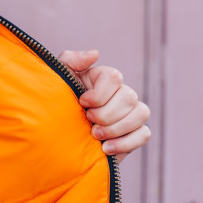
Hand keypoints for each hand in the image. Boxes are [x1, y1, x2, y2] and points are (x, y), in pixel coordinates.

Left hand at [58, 49, 150, 163]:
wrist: (57, 137)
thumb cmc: (57, 103)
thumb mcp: (58, 79)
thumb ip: (71, 61)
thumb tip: (95, 54)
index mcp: (104, 78)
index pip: (114, 77)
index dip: (99, 93)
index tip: (82, 102)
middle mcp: (121, 92)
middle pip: (129, 97)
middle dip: (105, 114)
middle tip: (88, 121)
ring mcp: (131, 113)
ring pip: (141, 113)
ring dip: (116, 128)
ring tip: (95, 135)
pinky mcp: (134, 133)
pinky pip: (144, 134)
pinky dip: (125, 143)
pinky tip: (105, 149)